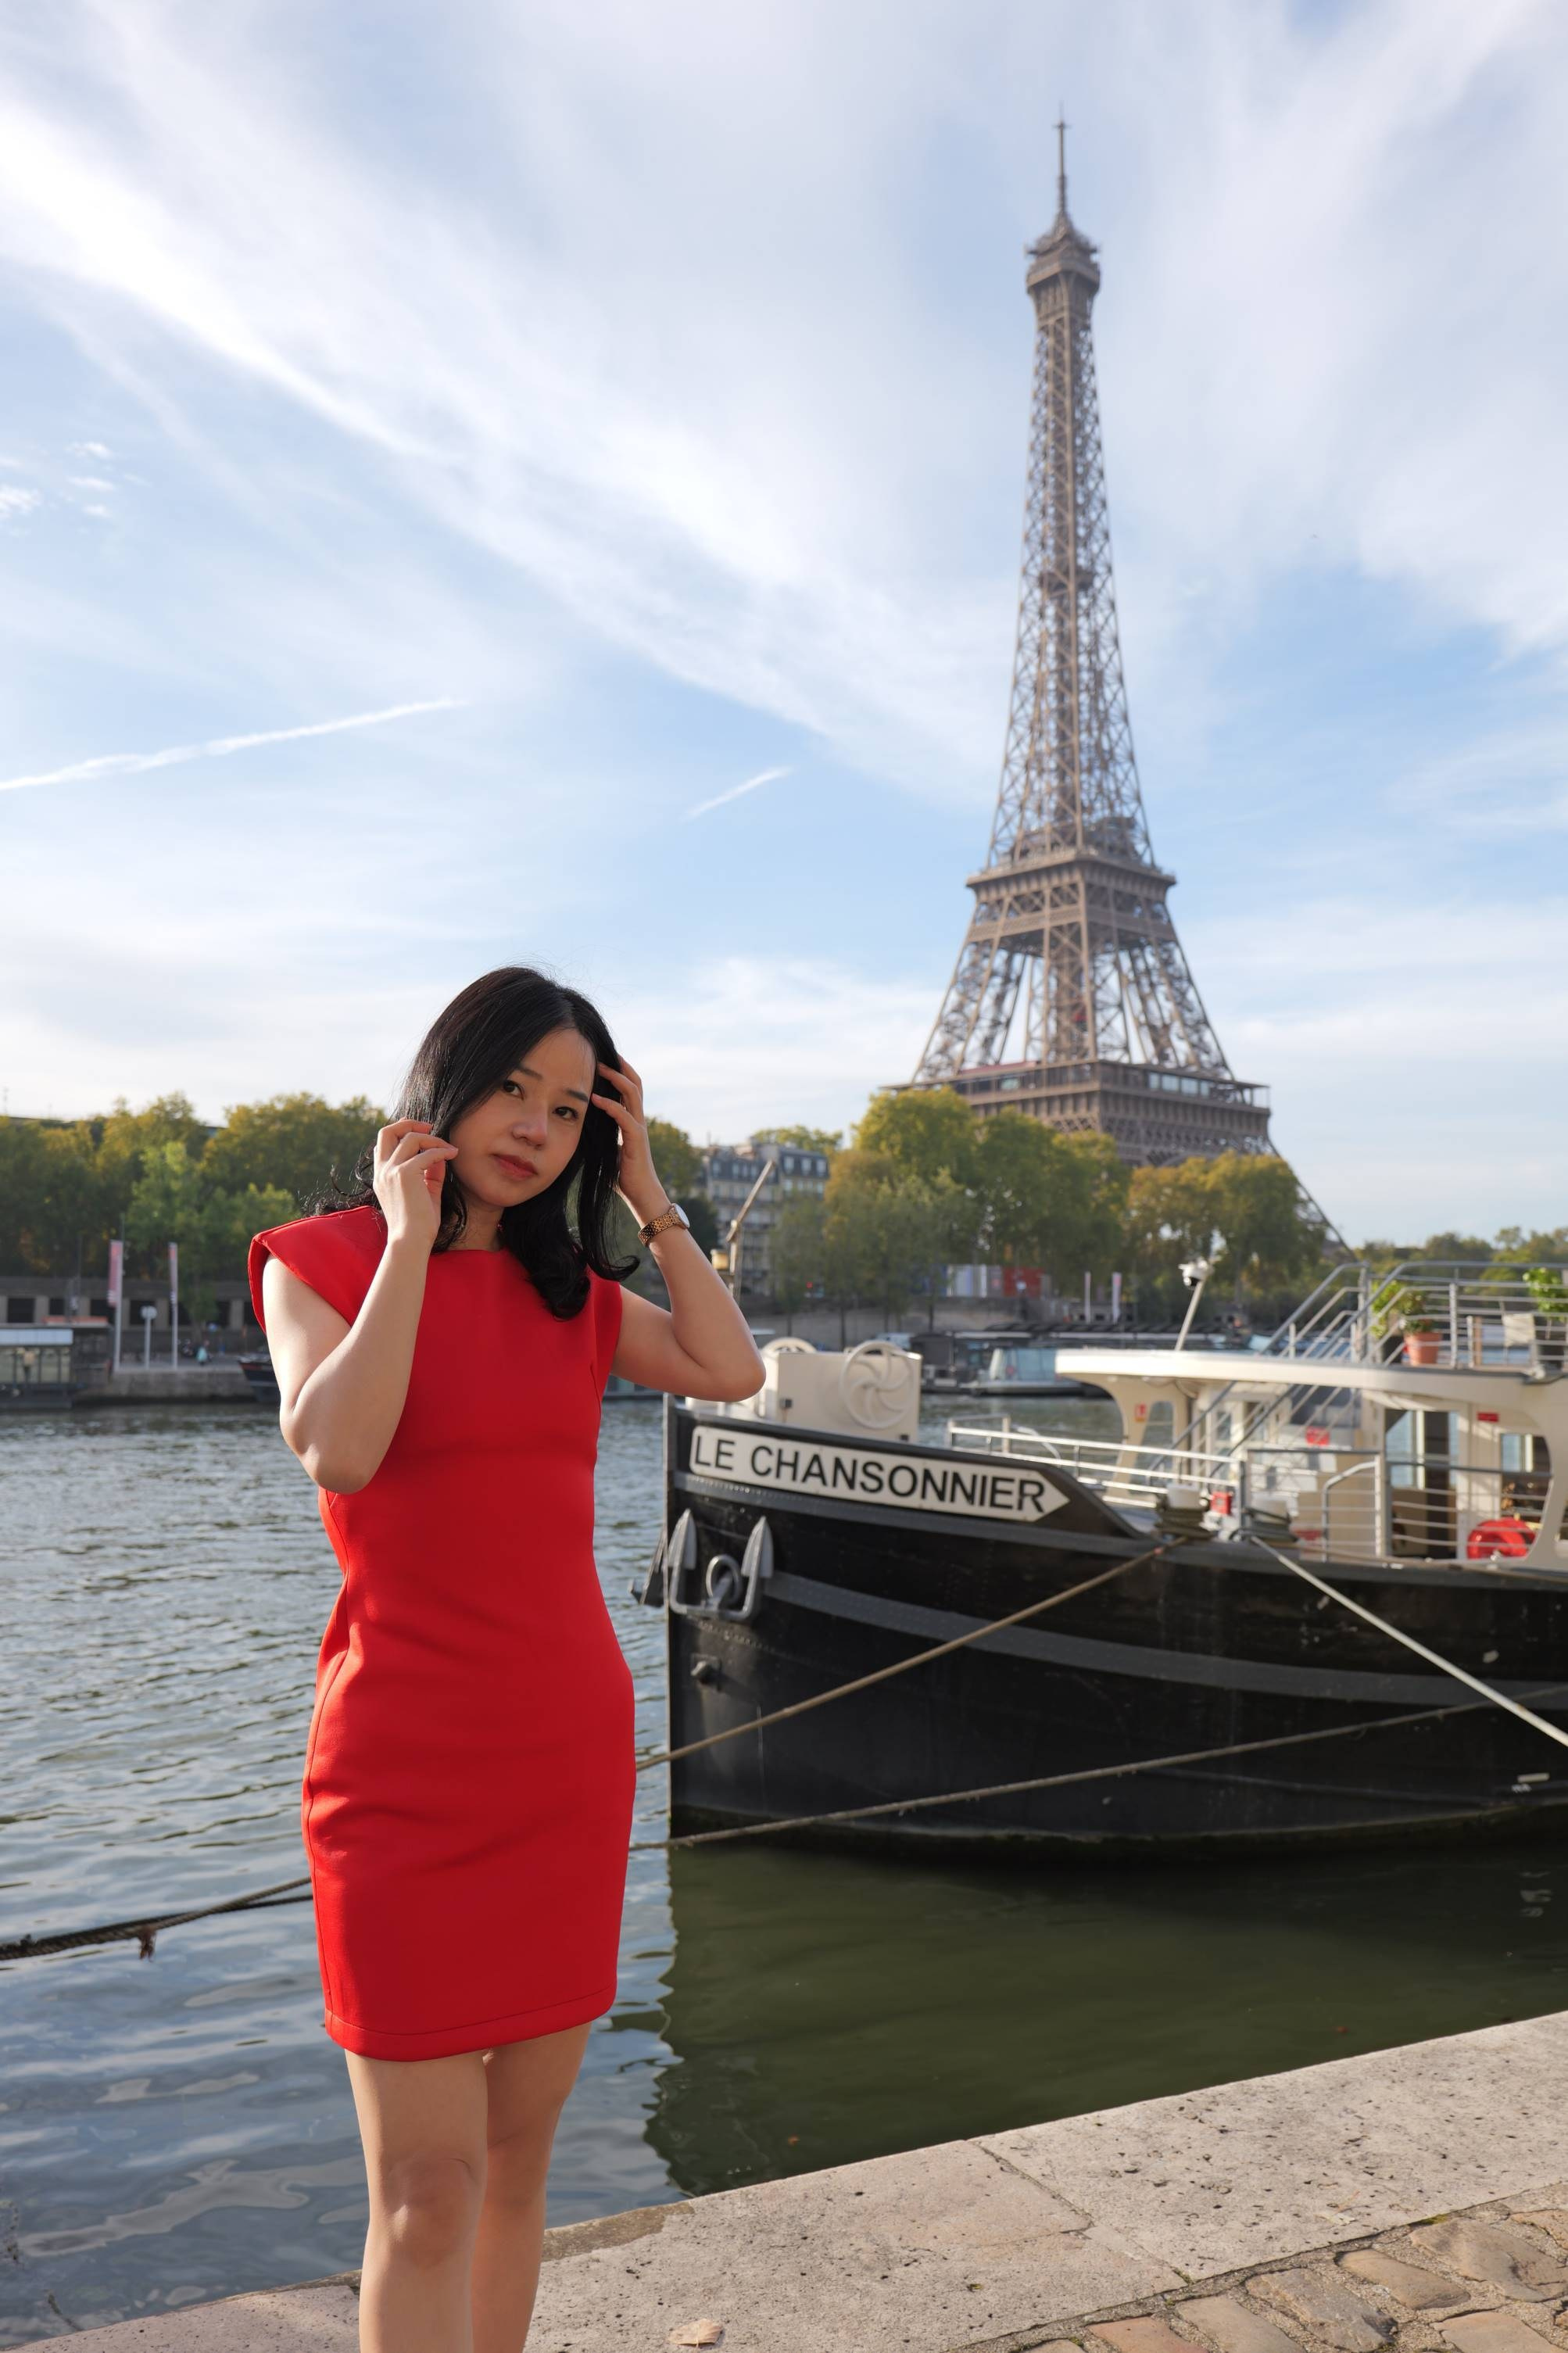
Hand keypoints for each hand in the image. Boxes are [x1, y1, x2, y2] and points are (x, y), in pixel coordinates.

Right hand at [372, 1119, 458, 1251]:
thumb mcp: (424, 1192)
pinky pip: (427, 1153)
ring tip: (448, 1148)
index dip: (401, 1131)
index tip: (421, 1131)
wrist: (411, 1240)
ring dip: (433, 1139)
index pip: (383, 1142)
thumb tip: (440, 1155)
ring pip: (411, 1138)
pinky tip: (452, 1155)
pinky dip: (442, 1151)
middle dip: (409, 1123)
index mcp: (382, 1175)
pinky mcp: (405, 1174)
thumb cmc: (419, 1223)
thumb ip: (430, 1172)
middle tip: (430, 1126)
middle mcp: (382, 1170)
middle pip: (387, 1131)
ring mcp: (391, 1171)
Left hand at [591, 1057, 667, 1228]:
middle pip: (635, 1084)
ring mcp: (639, 1129)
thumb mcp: (606, 1151)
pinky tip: (596, 1098)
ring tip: (601, 1067)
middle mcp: (638, 1121)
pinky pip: (625, 1117)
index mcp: (631, 1121)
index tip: (603, 1057)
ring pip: (633, 1095)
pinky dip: (611, 1105)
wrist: (642, 1196)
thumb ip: (598, 1138)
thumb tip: (577, 1131)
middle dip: (621, 1066)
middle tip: (603, 1052)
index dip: (619, 1071)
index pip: (629, 1089)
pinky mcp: (636, 1141)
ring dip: (617, 1079)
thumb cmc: (623, 1177)